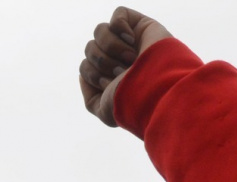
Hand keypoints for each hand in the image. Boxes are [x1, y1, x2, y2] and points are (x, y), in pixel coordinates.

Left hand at [79, 6, 171, 125]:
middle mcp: (118, 58)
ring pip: (99, 31)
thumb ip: (90, 97)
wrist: (154, 87)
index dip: (93, 75)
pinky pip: (118, 14)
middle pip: (89, 48)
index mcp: (110, 75)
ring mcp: (130, 41)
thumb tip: (82, 75)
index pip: (85, 66)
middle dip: (102, 62)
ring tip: (130, 58)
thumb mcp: (105, 111)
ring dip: (110, 47)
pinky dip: (120, 27)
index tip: (112, 84)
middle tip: (122, 71)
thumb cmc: (132, 101)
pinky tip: (132, 41)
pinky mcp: (141, 25)